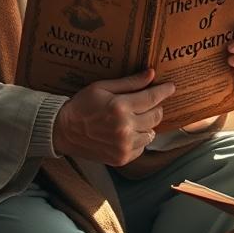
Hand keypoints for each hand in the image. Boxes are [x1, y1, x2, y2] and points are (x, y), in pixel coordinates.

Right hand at [51, 69, 174, 166]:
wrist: (63, 131)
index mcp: (120, 107)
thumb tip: (151, 74)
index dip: (164, 91)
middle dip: (156, 107)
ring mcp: (124, 145)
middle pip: (156, 116)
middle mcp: (125, 128)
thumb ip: (129, 82)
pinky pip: (142, 147)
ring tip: (136, 118)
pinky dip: (139, 138)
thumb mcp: (102, 87)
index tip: (171, 87)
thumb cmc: (81, 106)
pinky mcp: (122, 158)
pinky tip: (128, 131)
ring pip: (151, 133)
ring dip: (147, 124)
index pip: (152, 98)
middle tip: (149, 102)